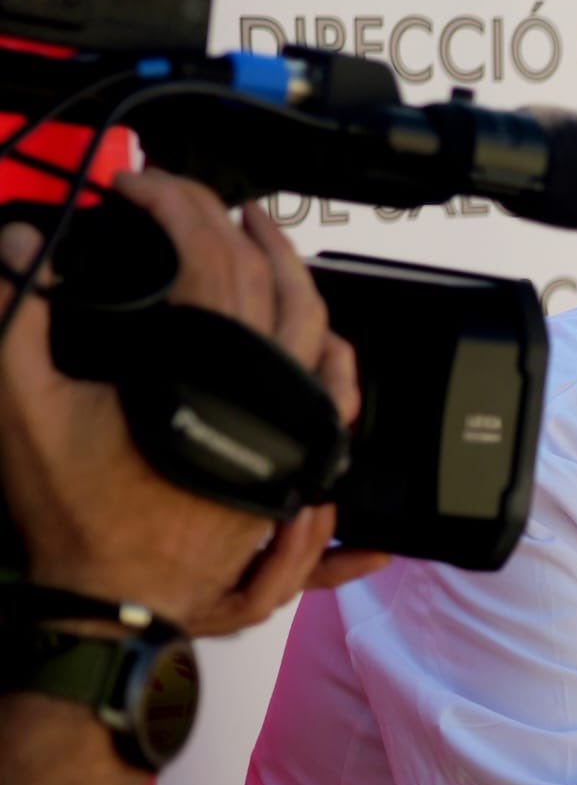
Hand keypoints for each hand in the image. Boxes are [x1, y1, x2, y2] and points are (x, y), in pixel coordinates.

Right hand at [0, 170, 387, 633]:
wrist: (116, 597)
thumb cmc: (76, 512)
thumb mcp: (24, 406)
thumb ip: (18, 317)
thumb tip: (22, 245)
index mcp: (201, 366)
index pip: (206, 253)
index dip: (175, 203)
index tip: (140, 186)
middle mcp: (262, 392)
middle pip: (271, 281)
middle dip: (236, 225)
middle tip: (205, 199)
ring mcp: (290, 430)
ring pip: (318, 332)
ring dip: (296, 278)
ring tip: (267, 244)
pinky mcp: (299, 464)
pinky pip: (336, 400)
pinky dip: (334, 361)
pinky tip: (325, 340)